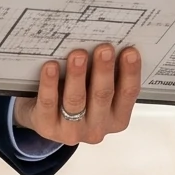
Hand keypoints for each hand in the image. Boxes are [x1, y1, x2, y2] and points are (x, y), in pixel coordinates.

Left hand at [12, 43, 143, 145]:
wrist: (44, 118)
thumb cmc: (78, 96)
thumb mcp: (96, 89)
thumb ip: (105, 74)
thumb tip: (109, 44)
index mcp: (117, 117)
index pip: (128, 94)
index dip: (130, 73)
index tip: (130, 52)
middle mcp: (97, 127)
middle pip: (102, 96)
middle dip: (104, 71)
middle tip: (104, 49)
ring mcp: (72, 130)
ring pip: (76, 100)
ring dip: (77, 76)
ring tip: (78, 55)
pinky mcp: (47, 126)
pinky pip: (49, 103)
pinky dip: (50, 84)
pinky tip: (50, 67)